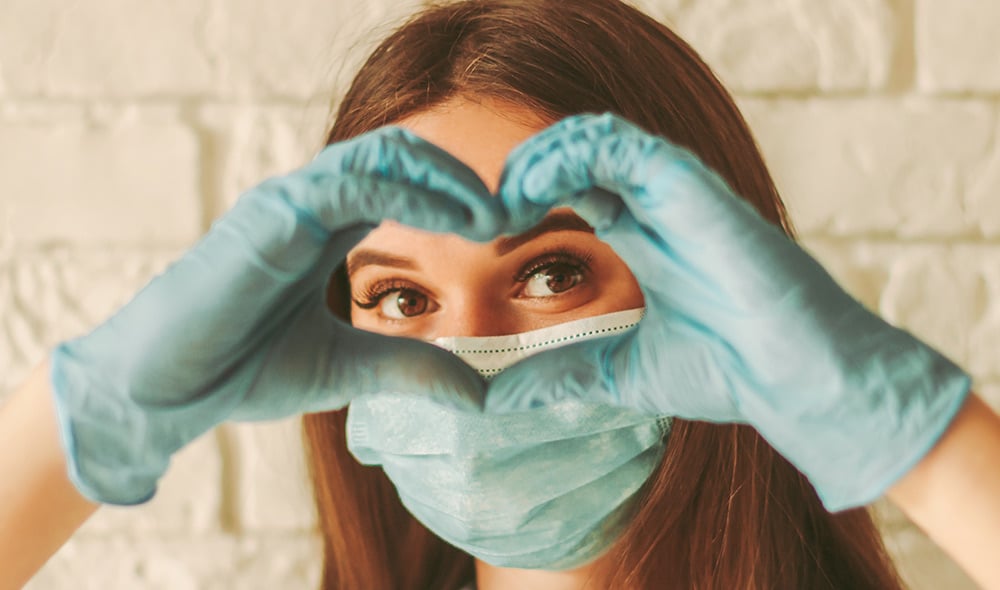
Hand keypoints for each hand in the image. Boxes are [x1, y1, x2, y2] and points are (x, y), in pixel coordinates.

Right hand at [50, 127, 497, 504]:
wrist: (165, 391)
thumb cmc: (243, 370)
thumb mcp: (348, 368)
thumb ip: (410, 368)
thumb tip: (478, 393)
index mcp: (327, 228)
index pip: (403, 183)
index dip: (457, 197)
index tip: (506, 228)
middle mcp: (311, 204)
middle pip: (399, 155)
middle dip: (460, 177)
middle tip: (510, 213)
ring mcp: (289, 202)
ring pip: (380, 153)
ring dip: (445, 177)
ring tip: (492, 215)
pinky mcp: (270, 215)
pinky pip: (348, 182)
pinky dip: (408, 191)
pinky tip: (452, 220)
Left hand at [493, 113, 971, 510]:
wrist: (795, 381)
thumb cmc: (730, 374)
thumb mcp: (620, 373)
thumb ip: (559, 376)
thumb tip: (494, 401)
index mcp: (643, 235)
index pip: (573, 188)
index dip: (526, 199)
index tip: (488, 234)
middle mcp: (656, 205)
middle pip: (576, 154)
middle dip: (524, 172)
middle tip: (487, 213)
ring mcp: (673, 190)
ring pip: (592, 137)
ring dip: (538, 158)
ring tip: (504, 199)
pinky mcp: (688, 184)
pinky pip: (617, 144)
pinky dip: (565, 155)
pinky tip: (531, 192)